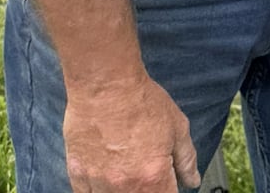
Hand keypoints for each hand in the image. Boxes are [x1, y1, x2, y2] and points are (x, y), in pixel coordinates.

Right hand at [63, 75, 197, 192]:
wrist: (106, 87)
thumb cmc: (142, 102)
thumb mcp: (177, 128)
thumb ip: (186, 159)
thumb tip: (192, 181)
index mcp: (153, 177)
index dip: (170, 192)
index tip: (169, 185)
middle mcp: (124, 186)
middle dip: (149, 191)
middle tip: (148, 176)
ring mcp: (98, 183)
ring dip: (124, 192)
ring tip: (129, 173)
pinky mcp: (77, 175)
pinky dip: (98, 191)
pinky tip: (108, 179)